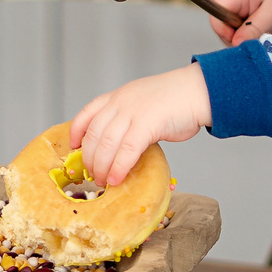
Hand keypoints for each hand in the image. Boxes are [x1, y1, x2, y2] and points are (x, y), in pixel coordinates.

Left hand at [66, 63, 211, 185]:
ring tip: (103, 181)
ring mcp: (132, 113)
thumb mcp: (143, 101)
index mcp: (118, 97)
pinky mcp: (147, 124)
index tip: (73, 146)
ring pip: (106, 144)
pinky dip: (119, 168)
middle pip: (94, 135)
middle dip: (90, 158)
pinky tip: (117, 179)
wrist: (198, 91)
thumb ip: (129, 117)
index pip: (87, 113)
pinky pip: (127, 151)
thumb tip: (122, 142)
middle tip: (93, 175)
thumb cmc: (176, 100)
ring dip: (102, 167)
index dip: (76, 132)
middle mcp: (120, 103)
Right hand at [208, 0, 271, 45]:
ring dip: (245, 39)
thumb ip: (254, 28)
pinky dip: (250, 38)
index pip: (215, 13)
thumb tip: (235, 44)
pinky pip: (240, 33)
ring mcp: (238, 8)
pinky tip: (263, 34)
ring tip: (265, 34)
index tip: (242, 39)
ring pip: (230, 32)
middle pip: (220, 25)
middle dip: (236, 37)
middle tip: (258, 38)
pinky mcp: (244, 17)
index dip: (224, 30)